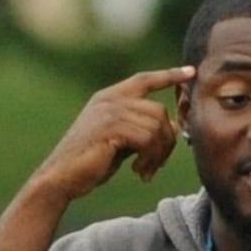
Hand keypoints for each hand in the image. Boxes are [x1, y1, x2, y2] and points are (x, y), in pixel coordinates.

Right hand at [33, 65, 195, 202]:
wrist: (60, 178)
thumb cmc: (89, 164)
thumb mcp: (119, 142)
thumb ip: (140, 130)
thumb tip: (172, 129)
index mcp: (109, 98)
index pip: (144, 79)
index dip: (169, 75)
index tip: (191, 72)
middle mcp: (110, 99)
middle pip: (159, 110)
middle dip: (166, 141)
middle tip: (157, 166)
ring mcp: (109, 111)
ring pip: (156, 125)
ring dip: (158, 154)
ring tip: (145, 171)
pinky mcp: (110, 127)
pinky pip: (148, 138)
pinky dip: (150, 158)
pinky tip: (138, 172)